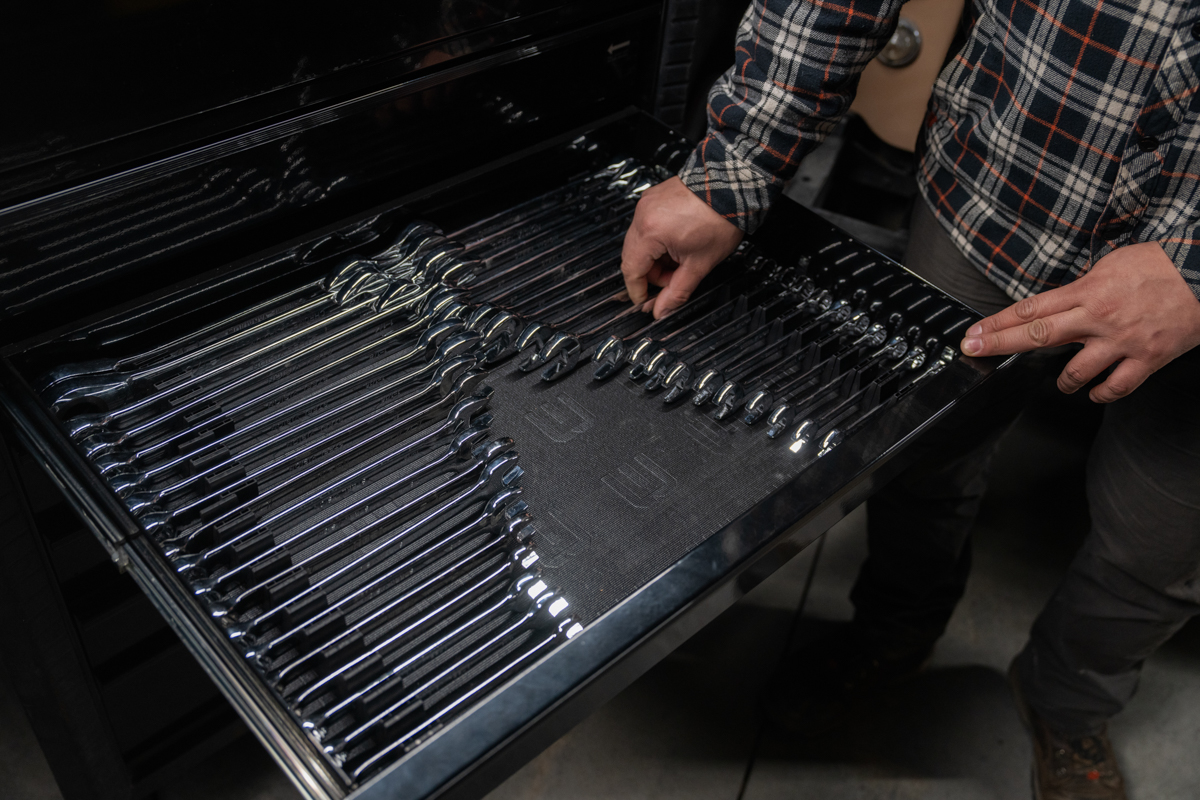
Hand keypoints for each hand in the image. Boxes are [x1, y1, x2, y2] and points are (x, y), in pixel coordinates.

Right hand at [621, 177, 742, 318]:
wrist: (733, 186)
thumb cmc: (720, 219)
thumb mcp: (699, 264)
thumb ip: (677, 292)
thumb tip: (661, 311)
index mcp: (649, 232)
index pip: (631, 271)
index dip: (638, 291)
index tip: (645, 301)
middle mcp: (643, 215)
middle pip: (633, 256)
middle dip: (652, 274)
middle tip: (673, 279)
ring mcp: (647, 203)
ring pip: (641, 241)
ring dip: (656, 257)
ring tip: (681, 258)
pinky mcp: (655, 197)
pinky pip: (647, 225)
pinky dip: (658, 239)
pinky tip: (679, 242)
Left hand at [960, 242, 1199, 401]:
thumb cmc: (1164, 263)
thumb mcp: (1112, 264)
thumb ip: (1083, 286)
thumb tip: (1060, 301)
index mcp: (1088, 290)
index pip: (1030, 308)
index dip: (997, 323)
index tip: (973, 333)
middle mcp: (1098, 317)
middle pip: (1037, 335)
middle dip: (1000, 344)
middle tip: (975, 350)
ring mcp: (1122, 341)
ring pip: (1075, 372)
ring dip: (1063, 381)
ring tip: (1063, 383)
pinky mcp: (1148, 358)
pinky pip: (1116, 387)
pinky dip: (1101, 394)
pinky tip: (1096, 392)